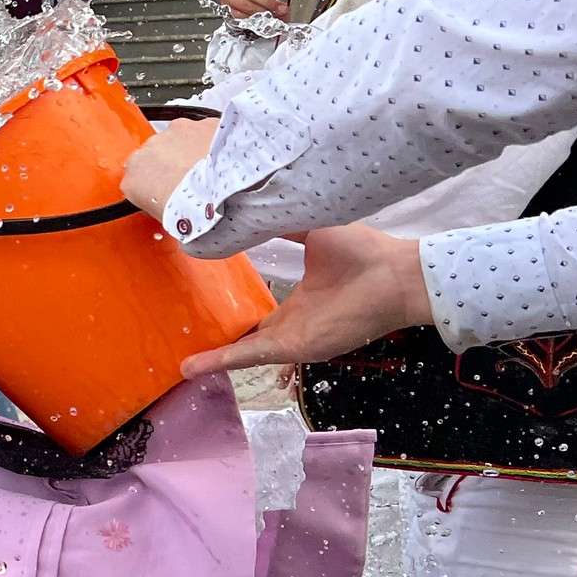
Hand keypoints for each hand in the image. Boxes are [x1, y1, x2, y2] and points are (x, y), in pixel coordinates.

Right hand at [122, 117, 219, 219]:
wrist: (221, 191)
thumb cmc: (191, 205)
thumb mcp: (162, 216)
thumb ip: (155, 204)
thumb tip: (164, 206)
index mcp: (134, 174)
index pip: (137, 177)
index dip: (153, 184)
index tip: (165, 191)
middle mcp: (150, 148)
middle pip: (156, 153)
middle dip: (170, 163)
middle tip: (187, 181)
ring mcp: (176, 132)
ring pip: (179, 138)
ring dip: (189, 150)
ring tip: (206, 170)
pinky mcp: (202, 124)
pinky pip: (204, 132)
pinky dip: (211, 142)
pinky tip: (221, 158)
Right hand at [179, 225, 432, 377]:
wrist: (394, 276)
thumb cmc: (361, 251)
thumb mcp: (312, 229)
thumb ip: (280, 223)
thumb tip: (243, 210)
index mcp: (298, 295)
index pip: (259, 307)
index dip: (232, 306)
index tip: (203, 299)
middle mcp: (292, 318)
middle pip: (248, 333)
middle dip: (221, 341)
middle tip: (186, 340)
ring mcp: (293, 334)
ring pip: (244, 349)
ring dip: (214, 358)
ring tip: (182, 366)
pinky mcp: (294, 344)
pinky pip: (251, 354)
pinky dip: (221, 361)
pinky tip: (193, 366)